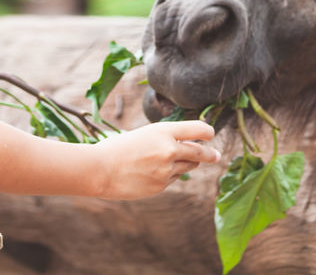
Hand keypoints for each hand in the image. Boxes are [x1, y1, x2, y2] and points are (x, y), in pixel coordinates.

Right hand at [93, 120, 221, 199]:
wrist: (100, 170)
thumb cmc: (116, 148)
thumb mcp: (142, 135)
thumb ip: (163, 140)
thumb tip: (183, 146)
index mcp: (162, 131)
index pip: (196, 129)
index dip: (206, 131)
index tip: (210, 134)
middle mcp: (168, 150)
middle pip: (199, 152)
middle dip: (209, 154)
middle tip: (215, 155)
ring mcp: (166, 170)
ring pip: (187, 166)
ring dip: (188, 163)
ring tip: (186, 160)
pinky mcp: (161, 185)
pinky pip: (172, 178)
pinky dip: (169, 174)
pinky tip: (155, 172)